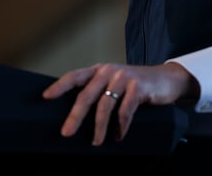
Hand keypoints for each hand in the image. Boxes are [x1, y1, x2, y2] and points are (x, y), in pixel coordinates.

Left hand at [42, 61, 198, 145]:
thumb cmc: (135, 85)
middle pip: (86, 95)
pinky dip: (121, 126)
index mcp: (98, 70)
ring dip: (99, 127)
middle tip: (66, 133)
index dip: (59, 86)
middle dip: (75, 116)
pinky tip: (119, 136)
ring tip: (96, 142)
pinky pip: (125, 110)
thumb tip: (76, 114)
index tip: (46, 97)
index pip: (74, 76)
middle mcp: (108, 71)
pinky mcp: (138, 87)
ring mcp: (123, 78)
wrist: (166, 79)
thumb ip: (98, 90)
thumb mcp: (114, 83)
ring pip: (105, 106)